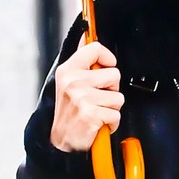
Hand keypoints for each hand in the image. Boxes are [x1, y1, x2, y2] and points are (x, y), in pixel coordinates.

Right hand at [51, 37, 123, 152]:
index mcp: (68, 70)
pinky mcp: (90, 114)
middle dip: (112, 89)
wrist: (61, 141)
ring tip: (96, 112)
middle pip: (114, 74)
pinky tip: (98, 123)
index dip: (108, 58)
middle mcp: (73, 82)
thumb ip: (81, 61)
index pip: (94, 48)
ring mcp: (81, 98)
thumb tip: (86, 38)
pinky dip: (111, 123)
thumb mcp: (68, 82)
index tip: (106, 66)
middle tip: (98, 98)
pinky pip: (116, 114)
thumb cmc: (68, 113)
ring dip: (111, 108)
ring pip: (118, 97)